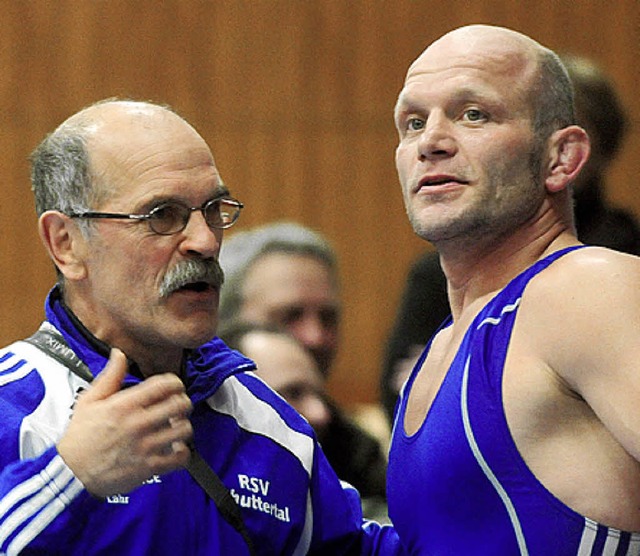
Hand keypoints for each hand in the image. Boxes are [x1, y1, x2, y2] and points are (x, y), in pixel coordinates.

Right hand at [57, 348, 192, 496]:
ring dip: (183, 426)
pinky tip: (174, 448)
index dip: (175, 383)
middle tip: (177, 406)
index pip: (165, 385)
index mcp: (125, 404)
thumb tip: (119, 354)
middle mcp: (138, 423)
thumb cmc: (81, 437)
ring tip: (176, 427)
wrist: (71, 473)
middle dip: (182, 402)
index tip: (173, 387)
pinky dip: (183, 453)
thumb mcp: (89, 400)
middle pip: (180, 404)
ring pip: (184, 429)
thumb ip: (110, 376)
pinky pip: (181, 457)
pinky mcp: (149, 467)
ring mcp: (146, 446)